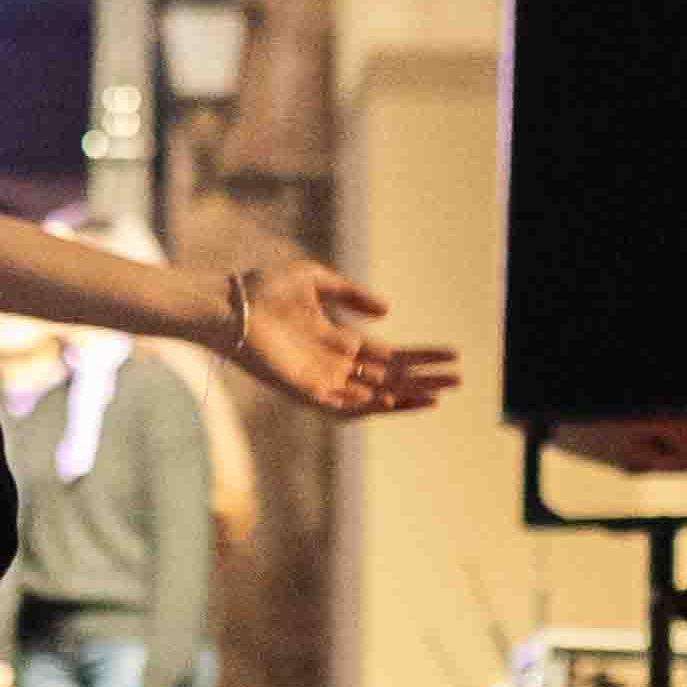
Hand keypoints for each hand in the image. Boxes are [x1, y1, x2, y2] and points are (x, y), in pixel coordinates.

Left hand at [226, 253, 457, 420]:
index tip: (452, 354)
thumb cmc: (264, 289)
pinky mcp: (301, 390)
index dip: (421, 356)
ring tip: (435, 395)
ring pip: (371, 397)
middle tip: (458, 379)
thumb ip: (350, 293)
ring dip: (403, 398)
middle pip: (389, 379)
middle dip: (423, 379)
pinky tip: (390, 400)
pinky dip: (364, 406)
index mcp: (339, 341)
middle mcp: (333, 365)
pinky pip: (339, 407)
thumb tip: (387, 310)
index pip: (390, 355)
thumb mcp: (316, 280)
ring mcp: (319, 380)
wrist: (229, 305)